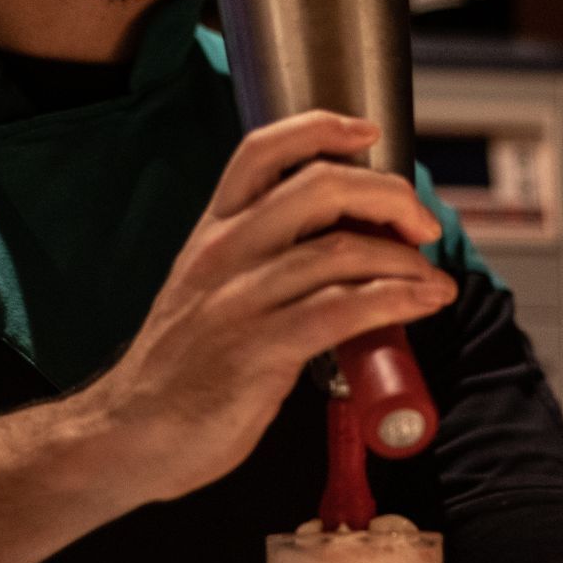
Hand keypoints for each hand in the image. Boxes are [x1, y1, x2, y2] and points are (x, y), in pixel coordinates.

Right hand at [80, 110, 455, 501]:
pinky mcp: (258, 350)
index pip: (262, 151)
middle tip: (423, 225)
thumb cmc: (180, 367)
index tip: (369, 131)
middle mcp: (225, 253)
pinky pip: (342, 311)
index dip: (321, 128)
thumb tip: (345, 248)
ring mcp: (239, 300)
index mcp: (213, 231)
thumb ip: (261, 261)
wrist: (129, 433)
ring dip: (405, 261)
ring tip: (433, 279)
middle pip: (319, 188)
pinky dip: (396, 301)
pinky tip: (423, 304)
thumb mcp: (208, 289)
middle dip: (388, 196)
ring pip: (340, 251)